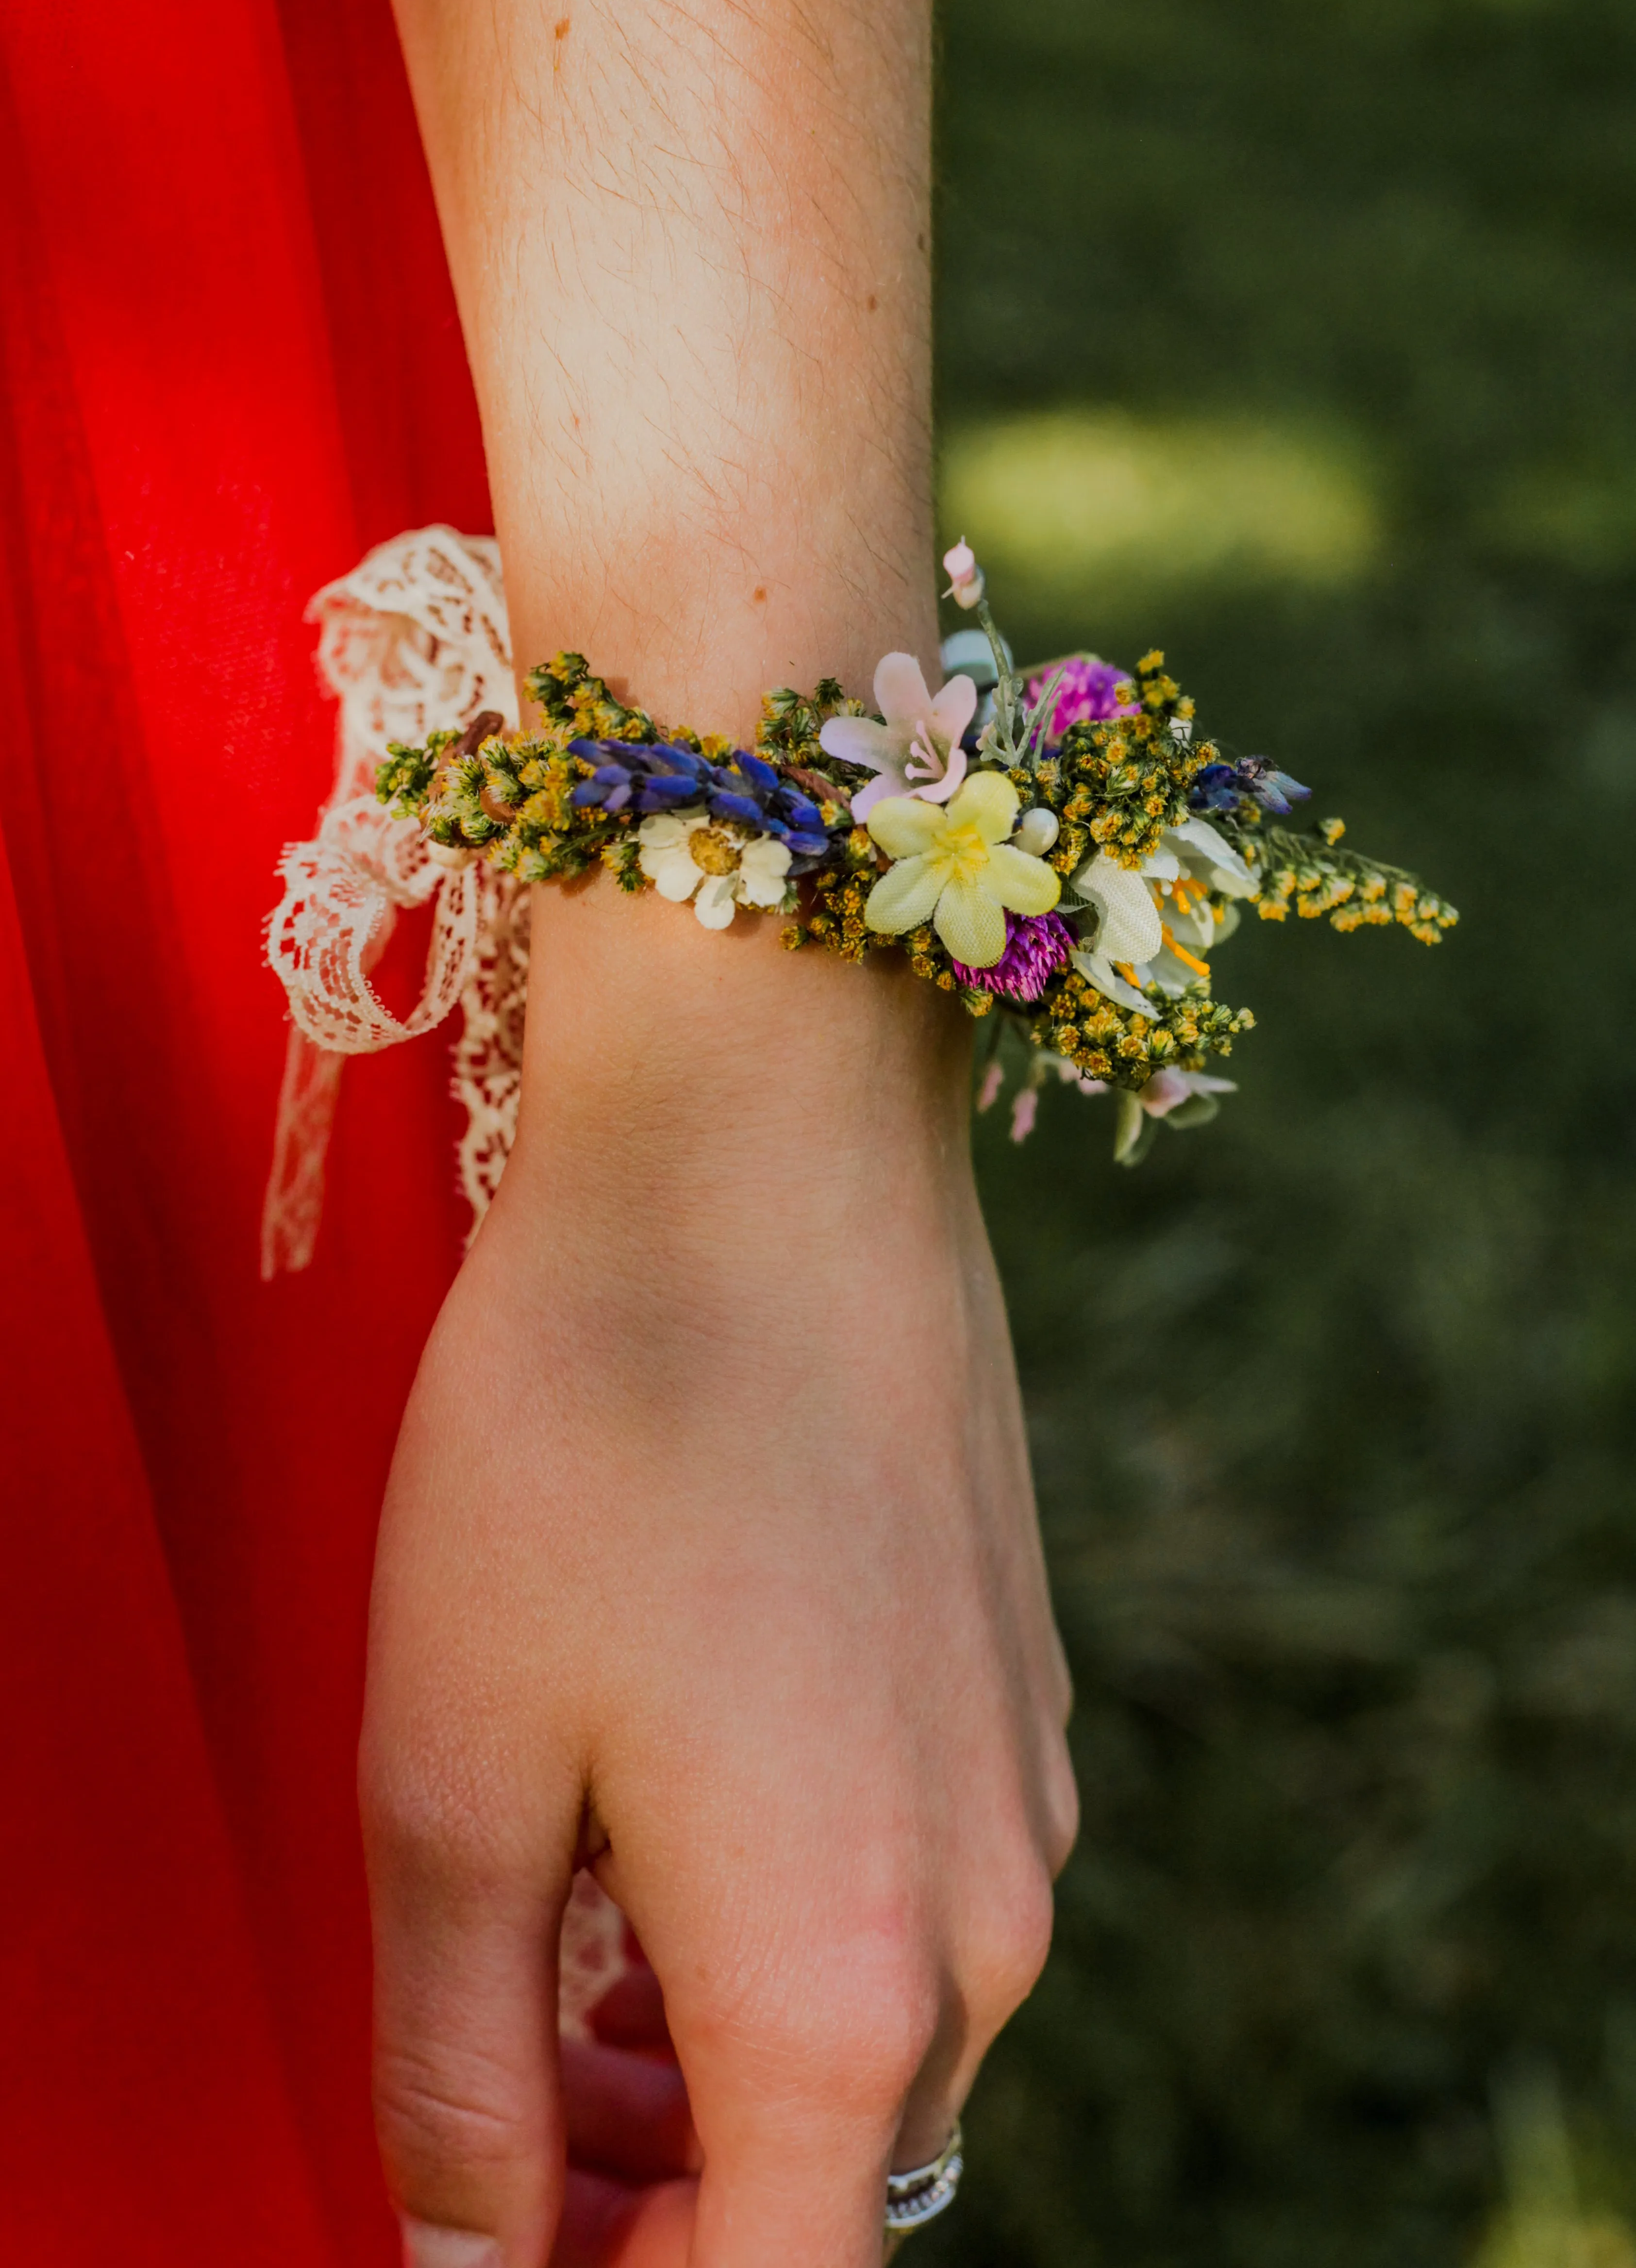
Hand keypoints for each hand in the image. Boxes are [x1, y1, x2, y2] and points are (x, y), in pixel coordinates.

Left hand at [360, 888, 1077, 2267]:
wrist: (772, 1161)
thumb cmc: (595, 1436)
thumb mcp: (450, 1774)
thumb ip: (459, 2067)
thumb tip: (476, 2251)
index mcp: (842, 1981)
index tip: (507, 2231)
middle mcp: (983, 1918)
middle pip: (825, 2173)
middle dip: (657, 2193)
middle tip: (501, 2114)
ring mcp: (1023, 1793)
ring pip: (872, 2034)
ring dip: (718, 2055)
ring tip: (569, 1959)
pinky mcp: (1021, 1689)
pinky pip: (910, 1893)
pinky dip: (789, 1924)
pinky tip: (677, 1803)